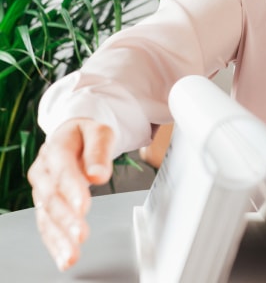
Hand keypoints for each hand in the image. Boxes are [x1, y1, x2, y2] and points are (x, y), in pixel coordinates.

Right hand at [27, 118, 114, 270]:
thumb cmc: (87, 135)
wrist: (73, 136)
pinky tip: (65, 257)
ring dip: (59, 237)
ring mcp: (41, 189)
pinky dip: (55, 243)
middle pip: (52, 197)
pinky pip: (47, 225)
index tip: (83, 207)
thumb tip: (98, 174)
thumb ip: (100, 151)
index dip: (72, 189)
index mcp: (56, 148)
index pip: (63, 171)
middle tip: (80, 234)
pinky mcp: (45, 204)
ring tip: (71, 254)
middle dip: (66, 218)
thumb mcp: (100, 132)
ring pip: (47, 216)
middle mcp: (43, 171)